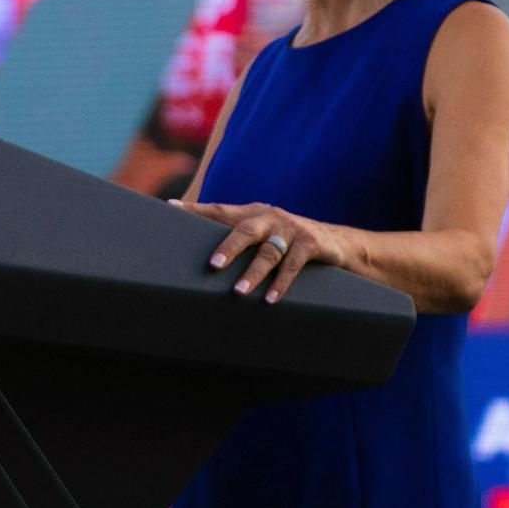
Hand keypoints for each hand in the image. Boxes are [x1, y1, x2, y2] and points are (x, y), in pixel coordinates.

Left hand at [174, 200, 350, 303]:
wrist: (337, 242)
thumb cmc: (288, 241)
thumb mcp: (264, 232)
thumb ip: (236, 234)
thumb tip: (197, 250)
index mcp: (253, 213)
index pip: (220, 210)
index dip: (196, 209)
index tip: (171, 209)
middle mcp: (270, 217)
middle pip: (245, 230)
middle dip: (228, 248)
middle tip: (213, 266)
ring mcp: (291, 229)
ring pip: (268, 253)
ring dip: (253, 274)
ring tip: (239, 292)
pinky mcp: (311, 243)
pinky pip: (293, 265)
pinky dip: (281, 283)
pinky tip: (270, 299)